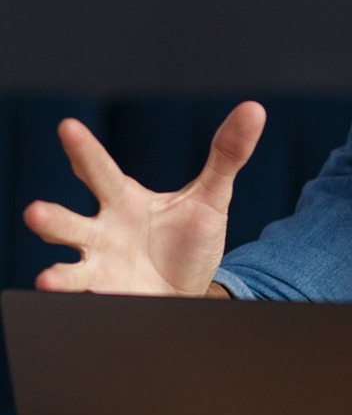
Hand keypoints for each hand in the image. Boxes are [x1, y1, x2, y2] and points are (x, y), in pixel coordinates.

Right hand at [23, 101, 265, 296]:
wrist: (192, 289)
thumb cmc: (190, 238)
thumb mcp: (212, 196)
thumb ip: (227, 154)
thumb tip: (254, 109)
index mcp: (122, 200)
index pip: (99, 171)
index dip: (84, 150)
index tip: (68, 128)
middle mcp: (102, 233)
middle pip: (69, 223)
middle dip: (50, 218)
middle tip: (34, 211)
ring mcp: (101, 268)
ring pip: (72, 269)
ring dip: (59, 275)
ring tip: (49, 278)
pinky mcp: (109, 298)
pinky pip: (91, 302)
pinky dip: (82, 305)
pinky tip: (73, 305)